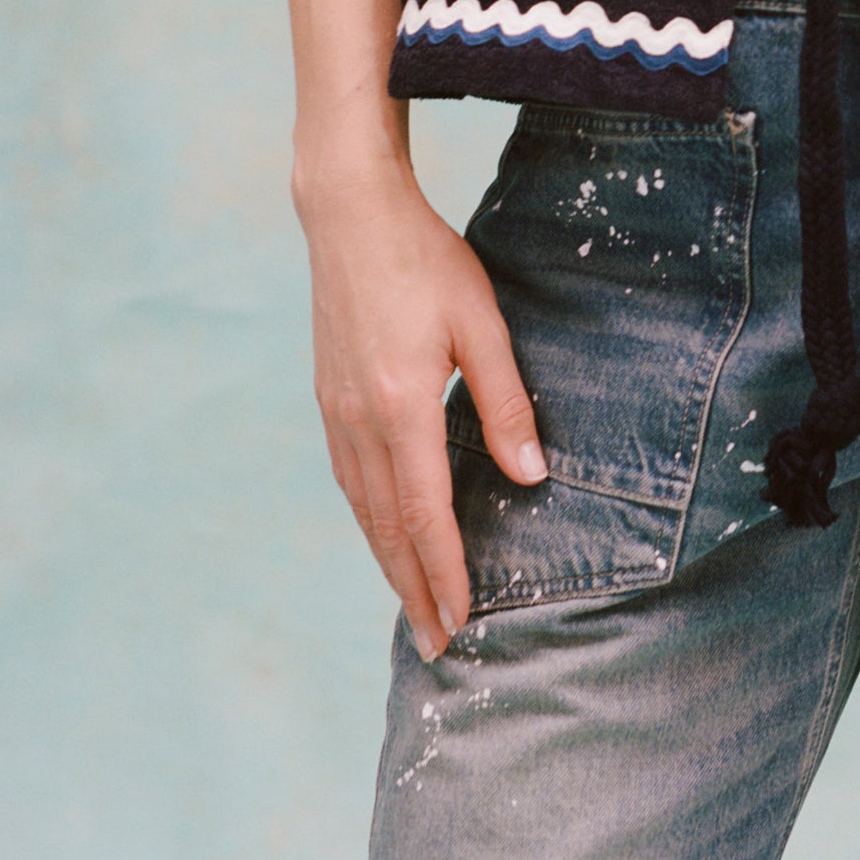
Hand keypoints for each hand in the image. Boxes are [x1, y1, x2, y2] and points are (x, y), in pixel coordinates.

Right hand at [299, 164, 545, 660]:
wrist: (350, 215)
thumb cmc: (425, 259)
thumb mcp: (480, 322)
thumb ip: (504, 400)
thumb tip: (531, 475)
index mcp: (400, 407)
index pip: (425, 514)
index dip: (445, 572)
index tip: (462, 619)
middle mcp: (359, 422)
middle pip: (387, 528)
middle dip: (414, 589)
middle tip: (437, 644)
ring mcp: (336, 412)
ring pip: (363, 509)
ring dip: (389, 562)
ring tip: (414, 604)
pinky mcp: (328, 398)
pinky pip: (349, 479)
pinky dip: (370, 520)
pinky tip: (384, 532)